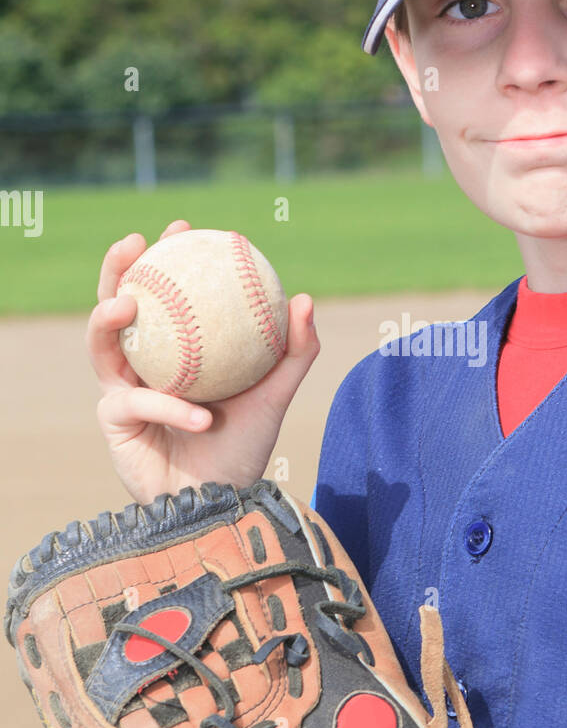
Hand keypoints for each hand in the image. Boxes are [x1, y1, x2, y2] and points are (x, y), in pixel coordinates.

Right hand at [86, 220, 319, 503]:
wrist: (225, 500)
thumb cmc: (245, 446)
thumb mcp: (275, 394)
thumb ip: (293, 351)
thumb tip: (305, 299)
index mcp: (174, 348)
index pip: (164, 292)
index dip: (166, 255)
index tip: (182, 227)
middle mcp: (142, 364)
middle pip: (114, 306)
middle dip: (116, 269)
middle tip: (135, 244)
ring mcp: (122, 390)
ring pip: (101, 347)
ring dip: (106, 321)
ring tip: (128, 306)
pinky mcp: (114, 423)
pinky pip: (139, 403)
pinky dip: (171, 408)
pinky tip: (200, 416)